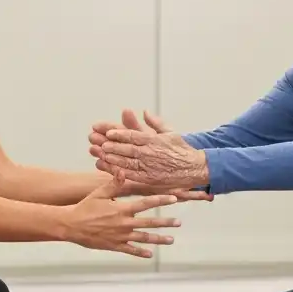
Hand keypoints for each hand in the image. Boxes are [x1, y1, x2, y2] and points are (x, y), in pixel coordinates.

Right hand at [58, 171, 182, 257]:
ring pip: (144, 238)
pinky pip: (130, 250)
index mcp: (122, 209)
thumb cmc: (85, 207)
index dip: (161, 200)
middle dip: (166, 223)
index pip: (146, 203)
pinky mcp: (114, 246)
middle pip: (150, 223)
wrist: (71, 225)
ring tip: (171, 240)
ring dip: (158, 239)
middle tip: (178, 223)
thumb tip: (124, 171)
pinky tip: (150, 254)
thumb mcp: (99, 193)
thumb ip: (114, 183)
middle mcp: (124, 223)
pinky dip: (140, 252)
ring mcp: (120, 236)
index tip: (174, 198)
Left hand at [90, 126, 209, 189]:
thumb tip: (145, 112)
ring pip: (126, 162)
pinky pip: (131, 175)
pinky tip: (110, 169)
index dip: (119, 133)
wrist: (194, 168)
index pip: (133, 135)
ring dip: (112, 159)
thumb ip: (156, 122)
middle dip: (111, 146)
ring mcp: (148, 167)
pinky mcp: (149, 179)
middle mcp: (149, 153)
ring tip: (100, 155)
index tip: (108, 132)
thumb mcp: (170, 132)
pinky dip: (119, 172)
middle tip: (98, 143)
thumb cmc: (181, 150)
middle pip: (126, 148)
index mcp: (153, 140)